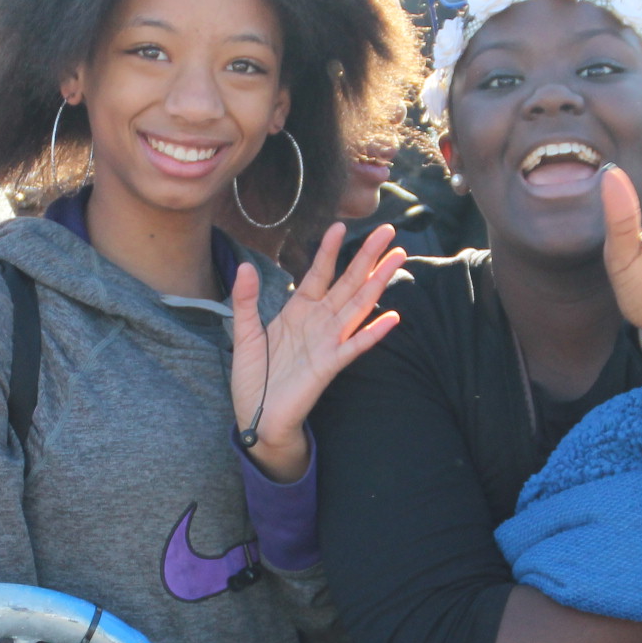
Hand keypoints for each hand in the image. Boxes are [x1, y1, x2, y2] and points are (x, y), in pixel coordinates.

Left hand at [229, 222, 404, 482]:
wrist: (257, 417)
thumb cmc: (254, 378)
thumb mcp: (245, 332)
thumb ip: (246, 300)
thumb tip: (245, 266)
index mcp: (299, 311)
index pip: (319, 273)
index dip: (329, 250)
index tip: (340, 225)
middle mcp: (318, 322)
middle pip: (348, 283)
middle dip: (368, 257)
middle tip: (389, 232)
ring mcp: (327, 342)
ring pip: (357, 307)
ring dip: (377, 284)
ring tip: (396, 260)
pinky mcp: (329, 366)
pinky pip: (354, 347)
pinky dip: (372, 333)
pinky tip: (391, 318)